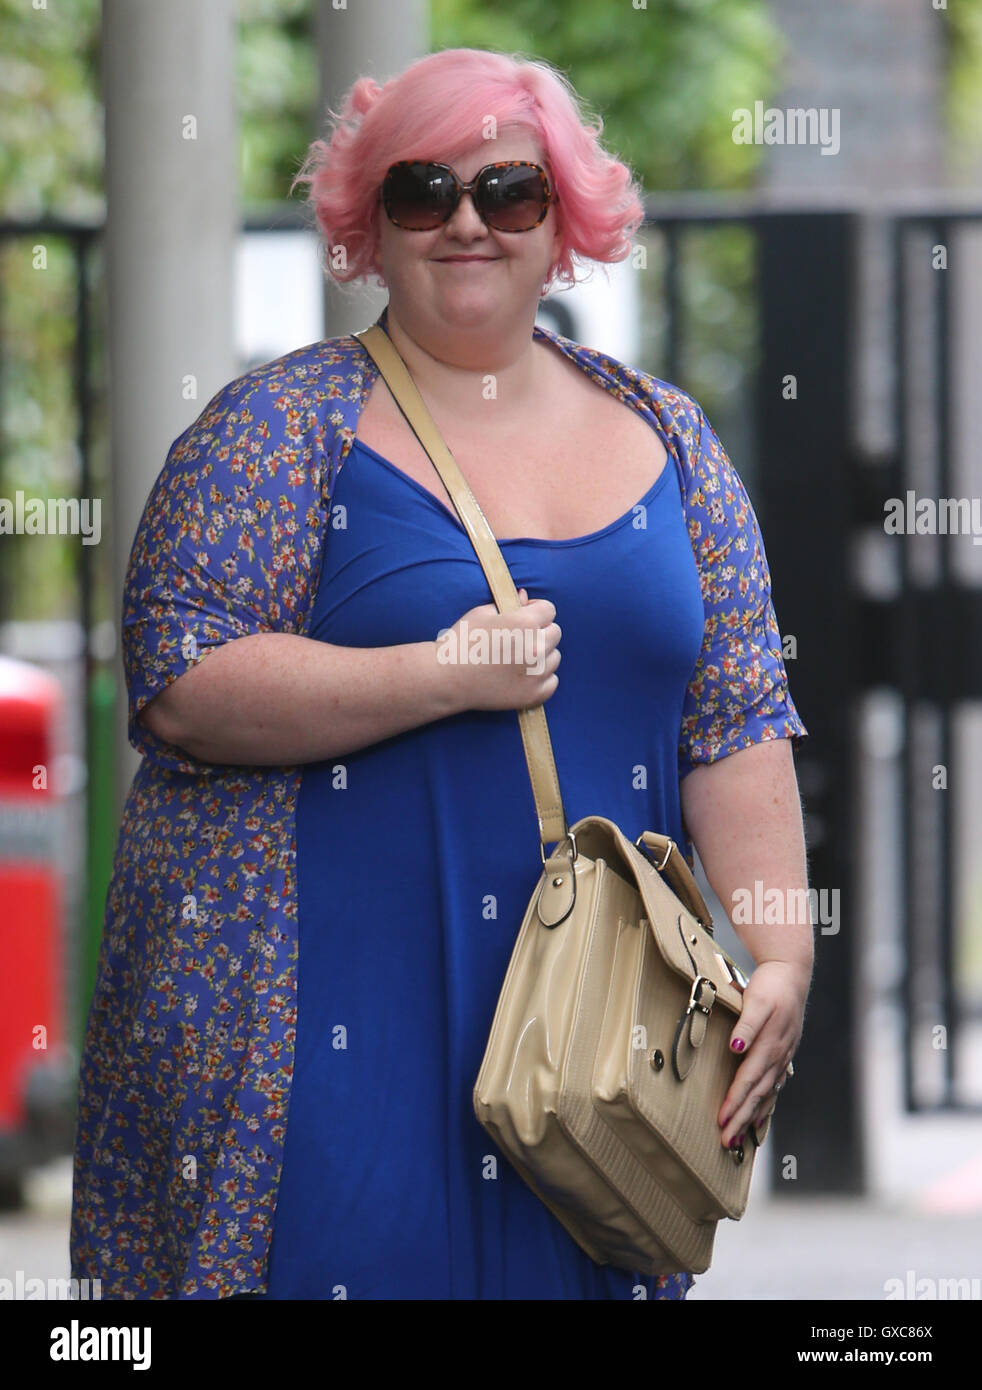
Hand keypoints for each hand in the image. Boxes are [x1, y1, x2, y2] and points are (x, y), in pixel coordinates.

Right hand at [441, 587, 560, 712]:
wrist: (446, 678)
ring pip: (554, 657)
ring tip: (518, 658)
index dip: (536, 610)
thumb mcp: (482, 613)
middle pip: (555, 633)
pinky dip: (541, 678)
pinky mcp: (533, 695)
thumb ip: (510, 605)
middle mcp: (535, 648)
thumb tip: (526, 598)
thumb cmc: (461, 642)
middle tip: (520, 638)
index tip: (525, 615)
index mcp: (525, 623)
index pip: (549, 610)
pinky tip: (523, 675)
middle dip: (540, 632)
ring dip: (542, 655)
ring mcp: (536, 674)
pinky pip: (552, 681)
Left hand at [717, 959, 809, 1148]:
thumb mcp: (757, 1000)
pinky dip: (767, 1104)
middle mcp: (778, 1056)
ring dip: (752, 1117)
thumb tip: (736, 1048)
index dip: (735, 1102)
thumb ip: (746, 1025)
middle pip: (757, 1094)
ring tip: (739, 1139)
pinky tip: (760, 1116)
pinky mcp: (783, 1054)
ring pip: (767, 1094)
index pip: (748, 1080)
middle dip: (741, 1119)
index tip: (722, 1120)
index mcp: (770, 1045)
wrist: (791, 973)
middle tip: (726, 1141)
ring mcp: (783, 1057)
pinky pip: (775, 1086)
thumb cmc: (771, 986)